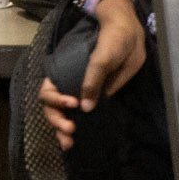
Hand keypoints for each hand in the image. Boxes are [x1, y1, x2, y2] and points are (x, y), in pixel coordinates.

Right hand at [37, 1, 145, 150]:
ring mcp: (82, 95)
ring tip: (70, 142)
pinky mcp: (97, 100)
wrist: (130, 37)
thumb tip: (85, 108)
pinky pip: (84, 117)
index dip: (56, 101)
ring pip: (65, 116)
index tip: (73, 104)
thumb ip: (92, 81)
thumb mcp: (101, 59)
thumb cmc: (111, 42)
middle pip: (53, 109)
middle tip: (70, 132)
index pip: (48, 92)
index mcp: (63, 74)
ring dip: (63, 130)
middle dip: (57, 122)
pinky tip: (78, 141)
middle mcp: (68, 87)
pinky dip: (80, 129)